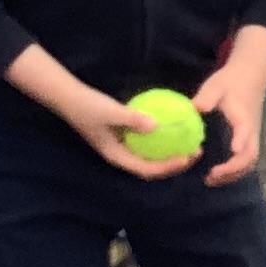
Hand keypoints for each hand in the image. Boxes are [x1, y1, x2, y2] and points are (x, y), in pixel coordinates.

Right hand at [69, 89, 198, 178]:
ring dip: (171, 154)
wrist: (69, 97)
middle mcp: (122, 156)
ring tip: (191, 144)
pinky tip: (175, 129)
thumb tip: (156, 125)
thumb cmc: (88, 106)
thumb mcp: (112, 112)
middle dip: (175, 164)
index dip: (168, 167)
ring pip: (151, 157)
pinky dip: (162, 141)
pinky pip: (148, 143)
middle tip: (196, 152)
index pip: (148, 170)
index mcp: (118, 157)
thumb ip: (132, 120)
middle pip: (153, 168)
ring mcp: (123, 147)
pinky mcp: (124, 136)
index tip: (186, 158)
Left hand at [194, 26, 265, 183]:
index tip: (233, 150)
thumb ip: (206, 97)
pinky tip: (217, 174)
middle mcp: (251, 130)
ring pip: (249, 162)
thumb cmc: (231, 82)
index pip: (246, 130)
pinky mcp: (249, 140)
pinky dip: (234, 171)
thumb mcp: (216, 85)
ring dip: (233, 174)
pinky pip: (245, 160)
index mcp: (243, 116)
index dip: (241, 140)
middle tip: (211, 175)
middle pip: (250, 155)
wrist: (251, 77)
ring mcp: (252, 137)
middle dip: (233, 169)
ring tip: (210, 180)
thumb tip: (194, 108)